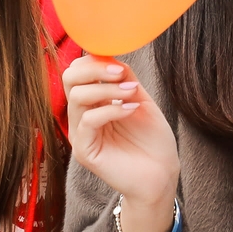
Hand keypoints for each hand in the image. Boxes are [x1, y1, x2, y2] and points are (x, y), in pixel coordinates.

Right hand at [63, 55, 179, 231]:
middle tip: (120, 73)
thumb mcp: (140, 100)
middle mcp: (82, 116)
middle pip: (69, 79)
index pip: (78, 72)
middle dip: (95, 69)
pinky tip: (131, 110)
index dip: (94, 60)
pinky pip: (88, 121)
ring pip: (78, 97)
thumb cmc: (153, 140)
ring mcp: (81, 134)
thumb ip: (124, 79)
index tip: (119, 61)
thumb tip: (111, 56)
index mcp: (93, 103)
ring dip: (107, 89)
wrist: (162, 175)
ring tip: (132, 93)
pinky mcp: (85, 151)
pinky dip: (111, 110)